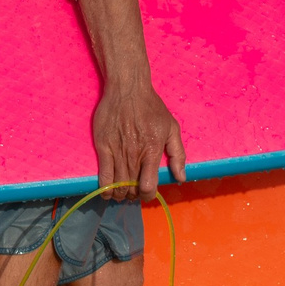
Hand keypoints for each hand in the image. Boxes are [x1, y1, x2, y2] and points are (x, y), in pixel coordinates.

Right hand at [92, 76, 184, 200]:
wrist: (127, 89)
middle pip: (131, 188)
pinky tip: (108, 192)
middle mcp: (134, 154)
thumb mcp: (171, 127)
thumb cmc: (151, 107)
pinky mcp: (103, 147)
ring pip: (117, 185)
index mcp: (152, 151)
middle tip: (134, 192)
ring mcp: (116, 151)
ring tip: (123, 192)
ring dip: (120, 194)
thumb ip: (178, 154)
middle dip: (134, 195)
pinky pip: (103, 175)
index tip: (147, 194)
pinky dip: (105, 189)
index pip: (148, 186)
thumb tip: (181, 178)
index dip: (148, 196)